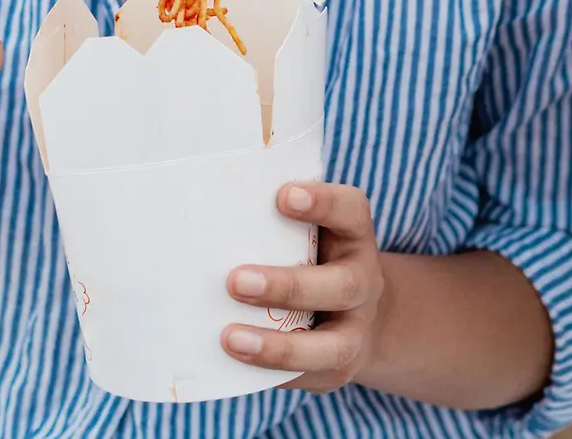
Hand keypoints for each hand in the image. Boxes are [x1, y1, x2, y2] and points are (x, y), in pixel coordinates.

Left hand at [223, 183, 384, 392]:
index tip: (283, 195)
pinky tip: (235, 363)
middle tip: (235, 280)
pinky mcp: (336, 370)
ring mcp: (356, 331)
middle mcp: (364, 282)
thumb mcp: (312, 234)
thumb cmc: (316, 260)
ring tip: (229, 337)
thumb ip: (276, 224)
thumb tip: (206, 209)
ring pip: (331, 346)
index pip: (352, 211)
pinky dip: (270, 372)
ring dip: (278, 345)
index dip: (324, 202)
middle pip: (342, 284)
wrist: (360, 315)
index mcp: (355, 238)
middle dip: (288, 285)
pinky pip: (307, 377)